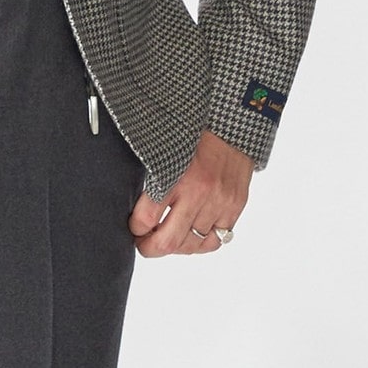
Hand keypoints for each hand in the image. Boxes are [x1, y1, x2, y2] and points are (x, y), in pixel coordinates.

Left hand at [128, 130, 252, 257]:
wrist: (233, 119)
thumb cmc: (195, 128)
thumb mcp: (164, 142)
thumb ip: (151, 170)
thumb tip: (133, 197)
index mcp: (175, 172)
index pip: (146, 218)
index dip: (135, 227)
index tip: (132, 225)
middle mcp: (198, 191)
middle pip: (168, 240)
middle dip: (150, 248)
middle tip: (142, 244)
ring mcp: (218, 202)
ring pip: (192, 244)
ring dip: (175, 246)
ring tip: (166, 238)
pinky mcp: (234, 206)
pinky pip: (215, 240)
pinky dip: (200, 243)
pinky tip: (190, 236)